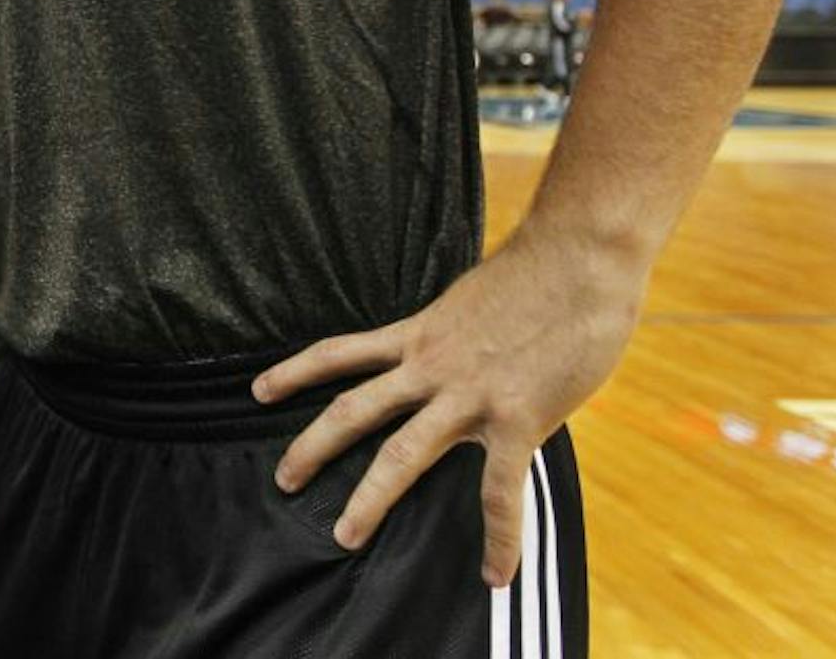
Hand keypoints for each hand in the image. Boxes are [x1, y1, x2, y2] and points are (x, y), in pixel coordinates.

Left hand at [254, 233, 642, 586]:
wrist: (577, 260)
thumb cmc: (538, 272)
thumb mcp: (471, 300)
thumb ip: (456, 334)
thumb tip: (460, 350)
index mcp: (418, 334)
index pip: (339, 352)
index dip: (294, 371)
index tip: (258, 391)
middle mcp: (431, 366)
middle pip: (353, 410)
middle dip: (312, 448)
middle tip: (282, 481)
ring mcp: (470, 395)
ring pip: (402, 454)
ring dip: (370, 499)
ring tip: (344, 536)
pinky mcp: (518, 419)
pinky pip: (500, 492)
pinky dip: (499, 538)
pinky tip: (495, 574)